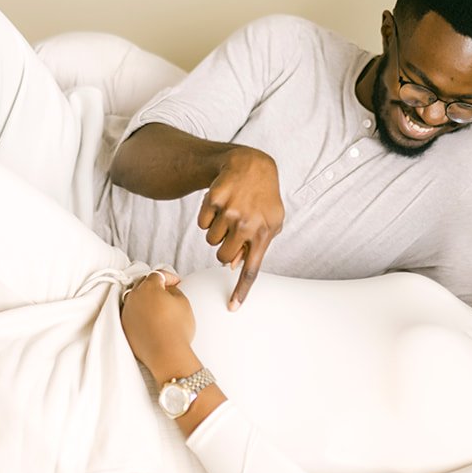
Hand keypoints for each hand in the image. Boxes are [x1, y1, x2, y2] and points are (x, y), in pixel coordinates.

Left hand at [119, 270, 196, 375]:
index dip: (169, 277)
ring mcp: (127, 312)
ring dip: (145, 298)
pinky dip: (139, 313)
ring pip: (134, 298)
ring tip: (157, 306)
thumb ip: (174, 290)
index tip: (177, 283)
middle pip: (142, 284)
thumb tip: (168, 289)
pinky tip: (150, 319)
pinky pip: (131, 313)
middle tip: (167, 292)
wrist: (167, 355)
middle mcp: (133, 297)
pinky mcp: (124, 327)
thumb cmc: (177, 328)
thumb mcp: (183, 302)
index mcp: (148, 287)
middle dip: (155, 285)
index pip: (157, 274)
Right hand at [197, 147, 283, 309]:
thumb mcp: (270, 221)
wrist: (251, 165)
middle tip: (233, 233)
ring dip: (217, 232)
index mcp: (264, 232)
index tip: (232, 307)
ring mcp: (229, 211)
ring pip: (210, 241)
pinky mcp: (213, 200)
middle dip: (225, 249)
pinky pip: (202, 224)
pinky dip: (207, 218)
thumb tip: (232, 267)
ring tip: (229, 214)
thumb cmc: (263, 198)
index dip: (241, 290)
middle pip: (224, 257)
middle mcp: (247, 224)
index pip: (252, 268)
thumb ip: (254, 245)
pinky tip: (220, 204)